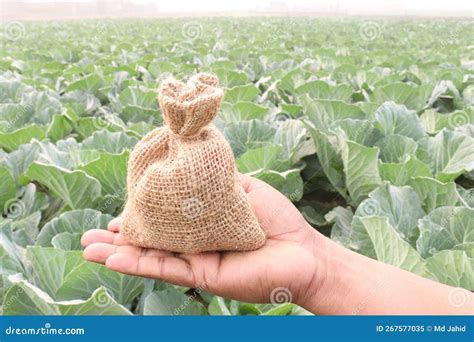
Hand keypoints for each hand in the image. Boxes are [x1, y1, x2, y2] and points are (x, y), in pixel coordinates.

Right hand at [81, 174, 325, 305]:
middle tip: (89, 234)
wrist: (300, 251)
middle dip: (120, 237)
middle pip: (150, 239)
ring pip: (150, 256)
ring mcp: (196, 259)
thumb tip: (189, 162)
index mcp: (201, 221)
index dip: (140, 214)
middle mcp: (194, 242)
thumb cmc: (275, 218)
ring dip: (118, 252)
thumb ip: (213, 179)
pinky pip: (165, 268)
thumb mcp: (240, 188)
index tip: (118, 210)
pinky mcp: (202, 274)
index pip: (163, 218)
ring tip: (87, 248)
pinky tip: (113, 259)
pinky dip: (138, 264)